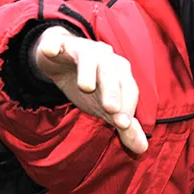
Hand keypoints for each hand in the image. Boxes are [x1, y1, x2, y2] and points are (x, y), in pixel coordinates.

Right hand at [32, 25, 148, 154]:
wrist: (61, 60)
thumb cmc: (90, 85)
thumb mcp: (105, 107)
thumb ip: (123, 126)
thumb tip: (142, 149)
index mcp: (120, 72)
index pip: (128, 88)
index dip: (127, 106)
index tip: (122, 126)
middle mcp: (106, 57)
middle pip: (112, 72)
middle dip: (112, 90)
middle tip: (110, 109)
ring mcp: (83, 48)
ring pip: (89, 57)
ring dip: (89, 70)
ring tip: (85, 87)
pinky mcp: (60, 44)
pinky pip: (57, 43)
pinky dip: (54, 46)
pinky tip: (51, 52)